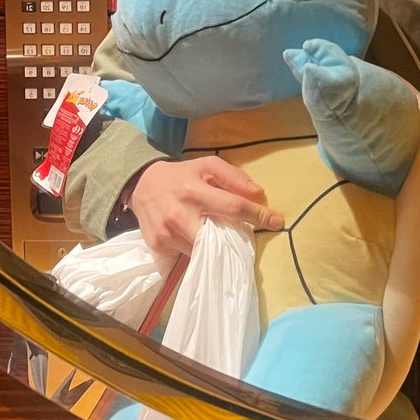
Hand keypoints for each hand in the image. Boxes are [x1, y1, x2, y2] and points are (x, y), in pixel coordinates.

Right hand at [127, 155, 283, 256]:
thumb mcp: (207, 165)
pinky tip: (197, 238)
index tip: (278, 222)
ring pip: (203, 250)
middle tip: (249, 237)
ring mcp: (167, 234)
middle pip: (218, 237)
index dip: (258, 215)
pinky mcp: (158, 246)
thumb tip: (258, 194)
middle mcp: (180, 214)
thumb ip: (234, 177)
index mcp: (194, 190)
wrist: (141, 184)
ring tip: (220, 235)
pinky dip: (197, 249)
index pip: (233, 207)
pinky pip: (187, 255)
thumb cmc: (182, 174)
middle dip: (238, 239)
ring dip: (217, 246)